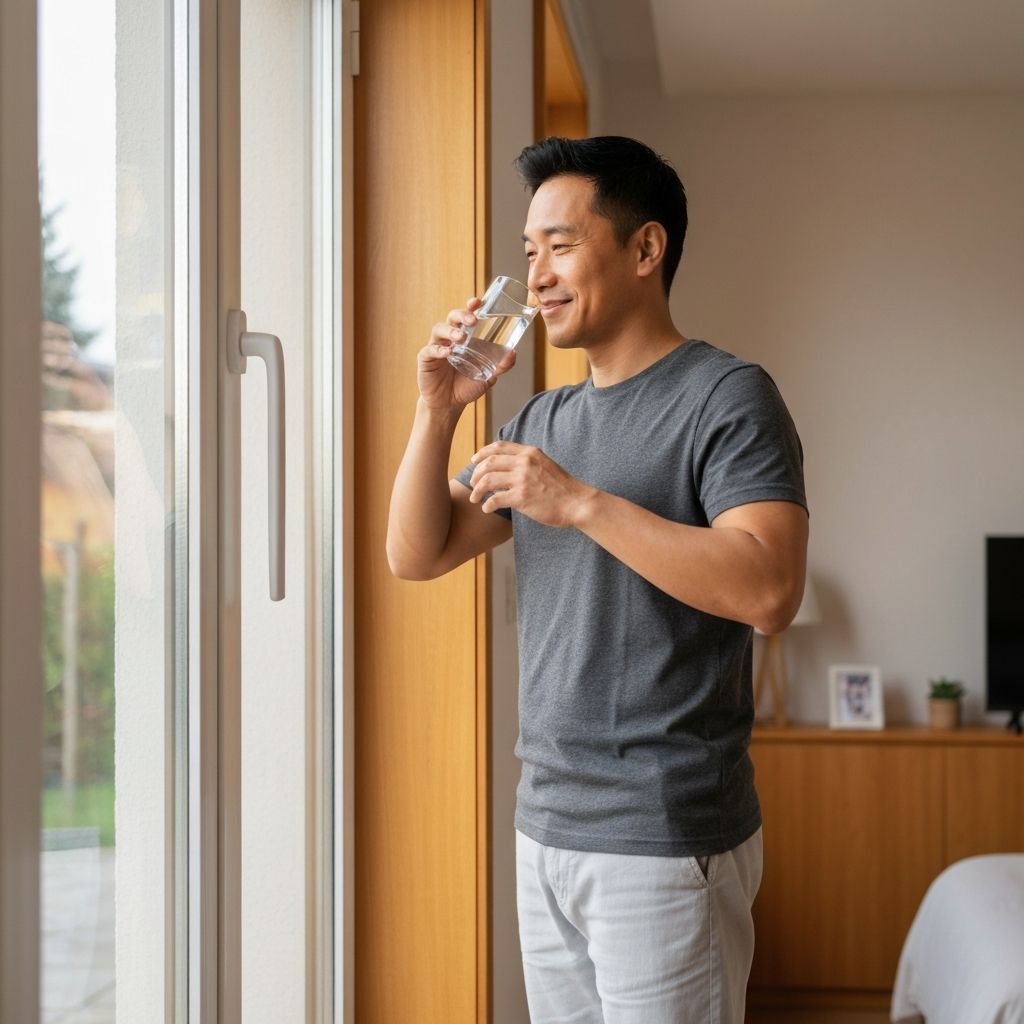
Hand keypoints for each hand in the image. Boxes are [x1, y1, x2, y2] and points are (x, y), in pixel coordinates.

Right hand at [417, 297, 515, 410]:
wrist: (450, 404)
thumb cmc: (466, 386)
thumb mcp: (488, 376)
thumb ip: (500, 365)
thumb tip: (513, 353)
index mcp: (464, 336)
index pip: (466, 316)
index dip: (470, 306)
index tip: (478, 301)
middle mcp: (449, 338)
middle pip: (451, 318)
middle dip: (461, 315)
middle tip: (473, 320)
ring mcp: (436, 347)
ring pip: (439, 330)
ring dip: (451, 331)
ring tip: (461, 338)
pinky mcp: (426, 360)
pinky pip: (429, 350)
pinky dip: (438, 350)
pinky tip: (447, 353)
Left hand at [468, 441, 596, 527]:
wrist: (578, 502)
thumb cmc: (562, 488)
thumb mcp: (545, 464)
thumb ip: (527, 462)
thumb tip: (507, 466)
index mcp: (529, 453)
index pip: (499, 447)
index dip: (482, 452)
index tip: (474, 460)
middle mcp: (524, 463)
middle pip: (489, 463)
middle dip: (476, 473)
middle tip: (472, 484)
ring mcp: (522, 480)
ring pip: (488, 480)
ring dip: (477, 490)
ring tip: (475, 498)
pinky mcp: (521, 497)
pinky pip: (495, 499)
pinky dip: (487, 505)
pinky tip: (487, 509)